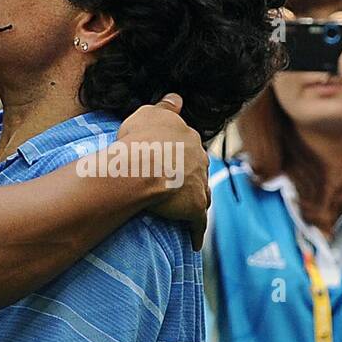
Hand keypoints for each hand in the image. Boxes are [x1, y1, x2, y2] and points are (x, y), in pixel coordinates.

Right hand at [116, 93, 208, 250]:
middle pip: (198, 169)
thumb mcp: (150, 112)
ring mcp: (199, 185)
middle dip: (190, 175)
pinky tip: (192, 243)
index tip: (170, 158)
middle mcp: (200, 160)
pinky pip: (197, 224)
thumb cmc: (140, 139)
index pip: (188, 145)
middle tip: (175, 184)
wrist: (141, 167)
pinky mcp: (195, 209)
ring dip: (195, 201)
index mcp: (189, 138)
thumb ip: (166, 107)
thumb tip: (177, 98)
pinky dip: (195, 233)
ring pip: (200, 194)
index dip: (178, 152)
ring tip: (185, 210)